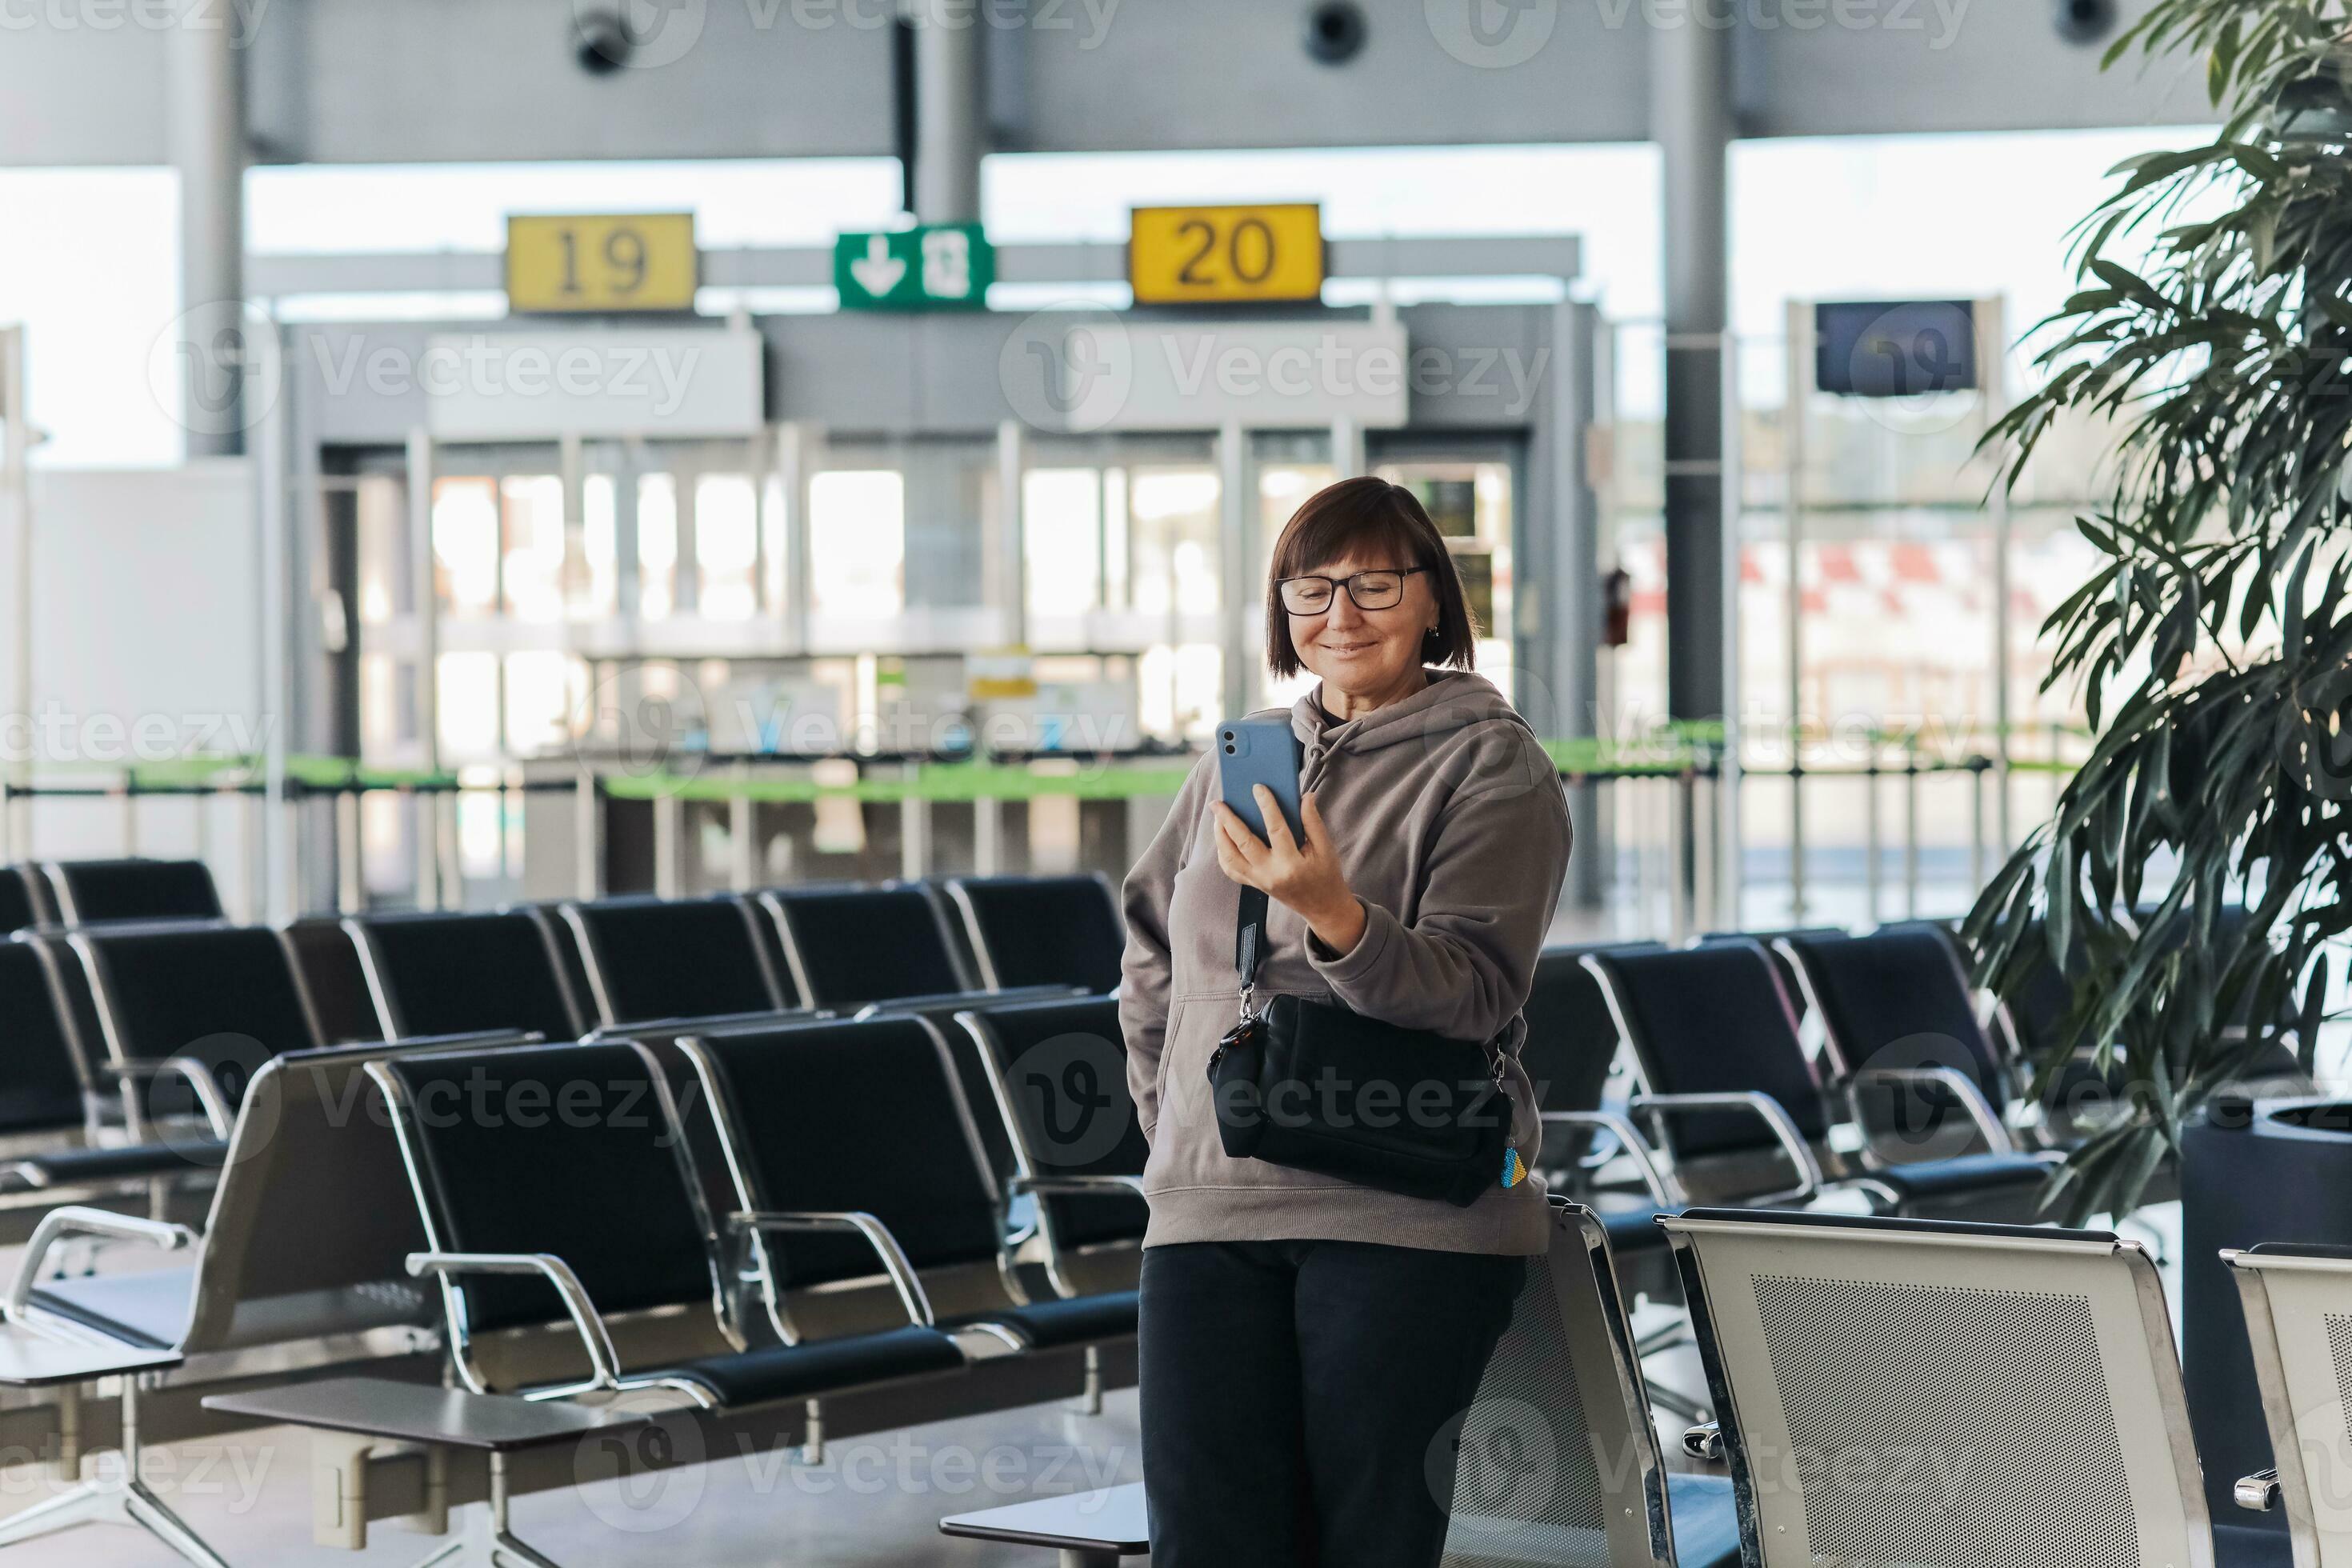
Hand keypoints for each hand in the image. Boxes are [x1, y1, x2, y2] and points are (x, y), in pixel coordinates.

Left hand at [1211, 788, 1367, 957]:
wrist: (1322, 907)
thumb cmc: (1326, 875)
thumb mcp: (1326, 848)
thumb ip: (1313, 821)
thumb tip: (1305, 796)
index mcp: (1292, 864)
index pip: (1276, 829)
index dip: (1267, 806)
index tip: (1258, 788)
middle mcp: (1271, 874)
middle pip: (1243, 843)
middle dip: (1227, 820)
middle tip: (1217, 803)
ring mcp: (1259, 881)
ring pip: (1230, 858)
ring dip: (1220, 836)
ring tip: (1217, 817)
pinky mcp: (1255, 885)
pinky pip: (1231, 870)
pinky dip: (1223, 853)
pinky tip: (1222, 838)